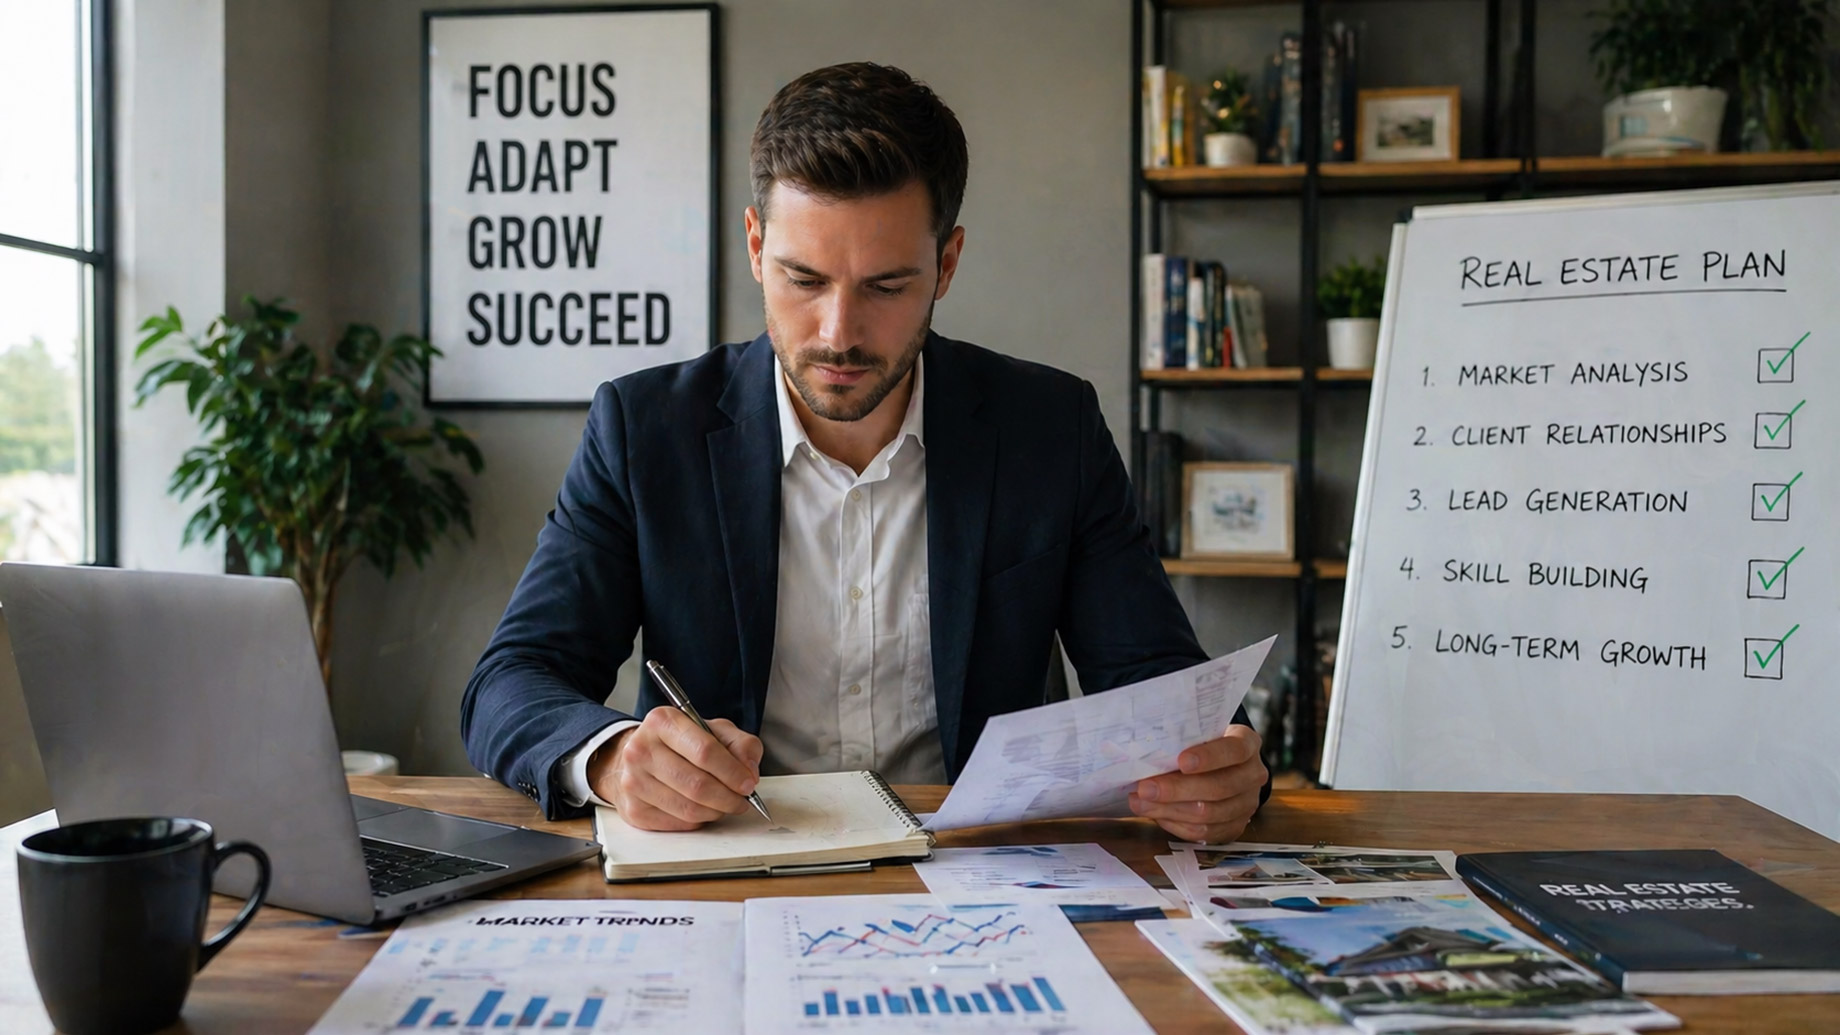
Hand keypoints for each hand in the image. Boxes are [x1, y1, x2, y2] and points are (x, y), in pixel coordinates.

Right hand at [587, 706, 763, 830]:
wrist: (641, 757)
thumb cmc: (680, 744)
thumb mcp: (714, 730)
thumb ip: (741, 744)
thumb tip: (749, 772)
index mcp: (663, 722)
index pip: (704, 751)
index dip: (732, 772)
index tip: (748, 783)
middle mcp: (641, 749)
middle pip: (697, 785)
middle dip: (728, 797)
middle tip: (742, 800)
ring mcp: (633, 781)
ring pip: (689, 809)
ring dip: (716, 811)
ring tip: (725, 804)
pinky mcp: (634, 809)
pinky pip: (678, 823)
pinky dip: (698, 820)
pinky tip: (702, 808)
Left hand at [1128, 724, 1265, 843]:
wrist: (1222, 766)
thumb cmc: (1203, 745)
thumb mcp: (1197, 733)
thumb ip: (1181, 740)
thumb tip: (1145, 754)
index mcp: (1247, 743)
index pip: (1234, 750)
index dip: (1209, 757)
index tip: (1181, 761)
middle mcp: (1253, 775)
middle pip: (1219, 787)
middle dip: (1177, 790)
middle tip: (1145, 788)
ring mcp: (1247, 803)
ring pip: (1209, 814)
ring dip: (1170, 810)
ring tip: (1140, 803)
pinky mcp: (1235, 826)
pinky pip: (1204, 833)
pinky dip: (1176, 824)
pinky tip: (1156, 814)